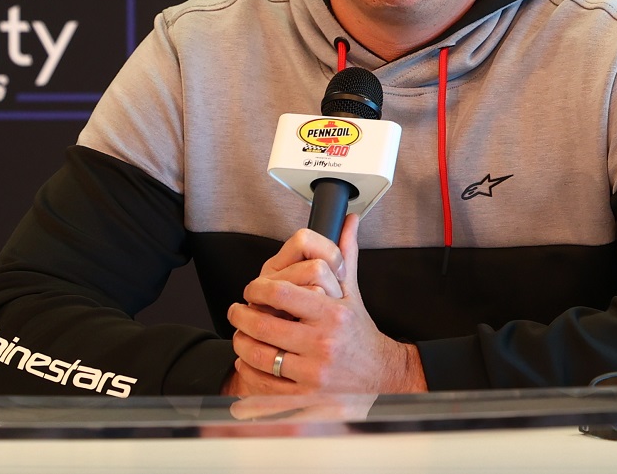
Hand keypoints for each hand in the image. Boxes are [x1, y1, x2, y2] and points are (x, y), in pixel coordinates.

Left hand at [224, 215, 427, 395]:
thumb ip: (346, 256)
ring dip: (241, 343)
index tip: (251, 289)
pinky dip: (249, 371)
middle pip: (264, 325)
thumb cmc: (359, 333)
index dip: (257, 288)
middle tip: (236, 311)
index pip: (282, 293)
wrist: (381, 375)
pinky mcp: (306, 396)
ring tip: (239, 334)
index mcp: (332, 314)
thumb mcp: (353, 293)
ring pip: (260, 356)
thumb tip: (349, 220)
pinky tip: (247, 361)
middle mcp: (323, 343)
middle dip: (242, 316)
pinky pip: (265, 383)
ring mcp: (314, 373)